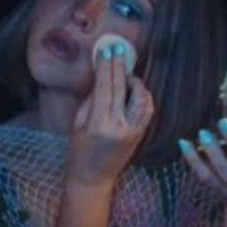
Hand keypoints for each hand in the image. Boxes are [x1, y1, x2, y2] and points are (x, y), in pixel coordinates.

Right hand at [65, 43, 154, 189]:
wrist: (93, 177)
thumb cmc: (80, 150)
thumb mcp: (78, 123)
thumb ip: (92, 100)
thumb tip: (103, 78)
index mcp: (99, 124)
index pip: (105, 87)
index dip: (105, 66)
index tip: (105, 50)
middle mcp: (119, 126)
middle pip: (123, 88)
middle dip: (120, 66)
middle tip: (118, 49)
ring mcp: (133, 131)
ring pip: (142, 98)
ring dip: (135, 82)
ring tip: (126, 74)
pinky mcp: (141, 134)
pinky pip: (148, 109)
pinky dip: (144, 95)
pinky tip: (136, 89)